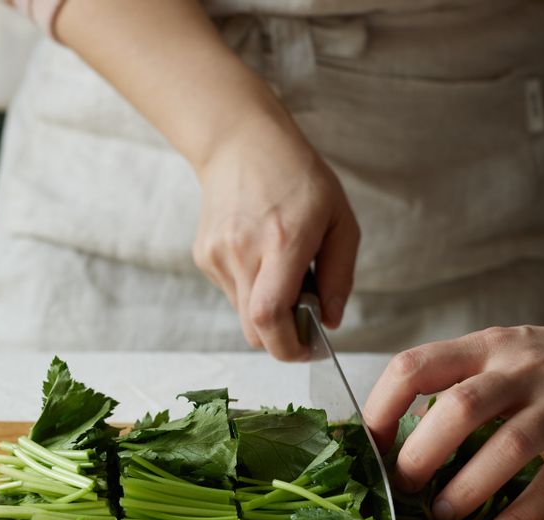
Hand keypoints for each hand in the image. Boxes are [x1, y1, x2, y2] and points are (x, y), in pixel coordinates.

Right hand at [192, 113, 359, 360]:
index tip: (306, 350)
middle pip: (254, 329)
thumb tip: (331, 322)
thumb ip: (339, 276)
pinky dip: (251, 289)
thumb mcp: (339, 220)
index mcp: (283, 241)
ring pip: (243, 314)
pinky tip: (258, 255)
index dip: (287, 347)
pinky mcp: (204, 256)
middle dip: (280, 338)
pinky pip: (232, 293)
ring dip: (267, 309)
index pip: (269, 316)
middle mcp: (243, 252)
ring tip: (280, 270)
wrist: (239, 144)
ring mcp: (217, 256)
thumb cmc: (298, 178)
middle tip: (302, 322)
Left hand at [364, 326, 543, 519]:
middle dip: (422, 453)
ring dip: (467, 488)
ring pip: (509, 446)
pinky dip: (515, 518)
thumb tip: (392, 445)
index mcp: (482, 348)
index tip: (373, 444)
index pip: (414, 367)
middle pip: (459, 408)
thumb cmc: (536, 371)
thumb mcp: (491, 363)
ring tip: (441, 513)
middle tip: (405, 485)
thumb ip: (448, 393)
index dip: (381, 408)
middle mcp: (519, 370)